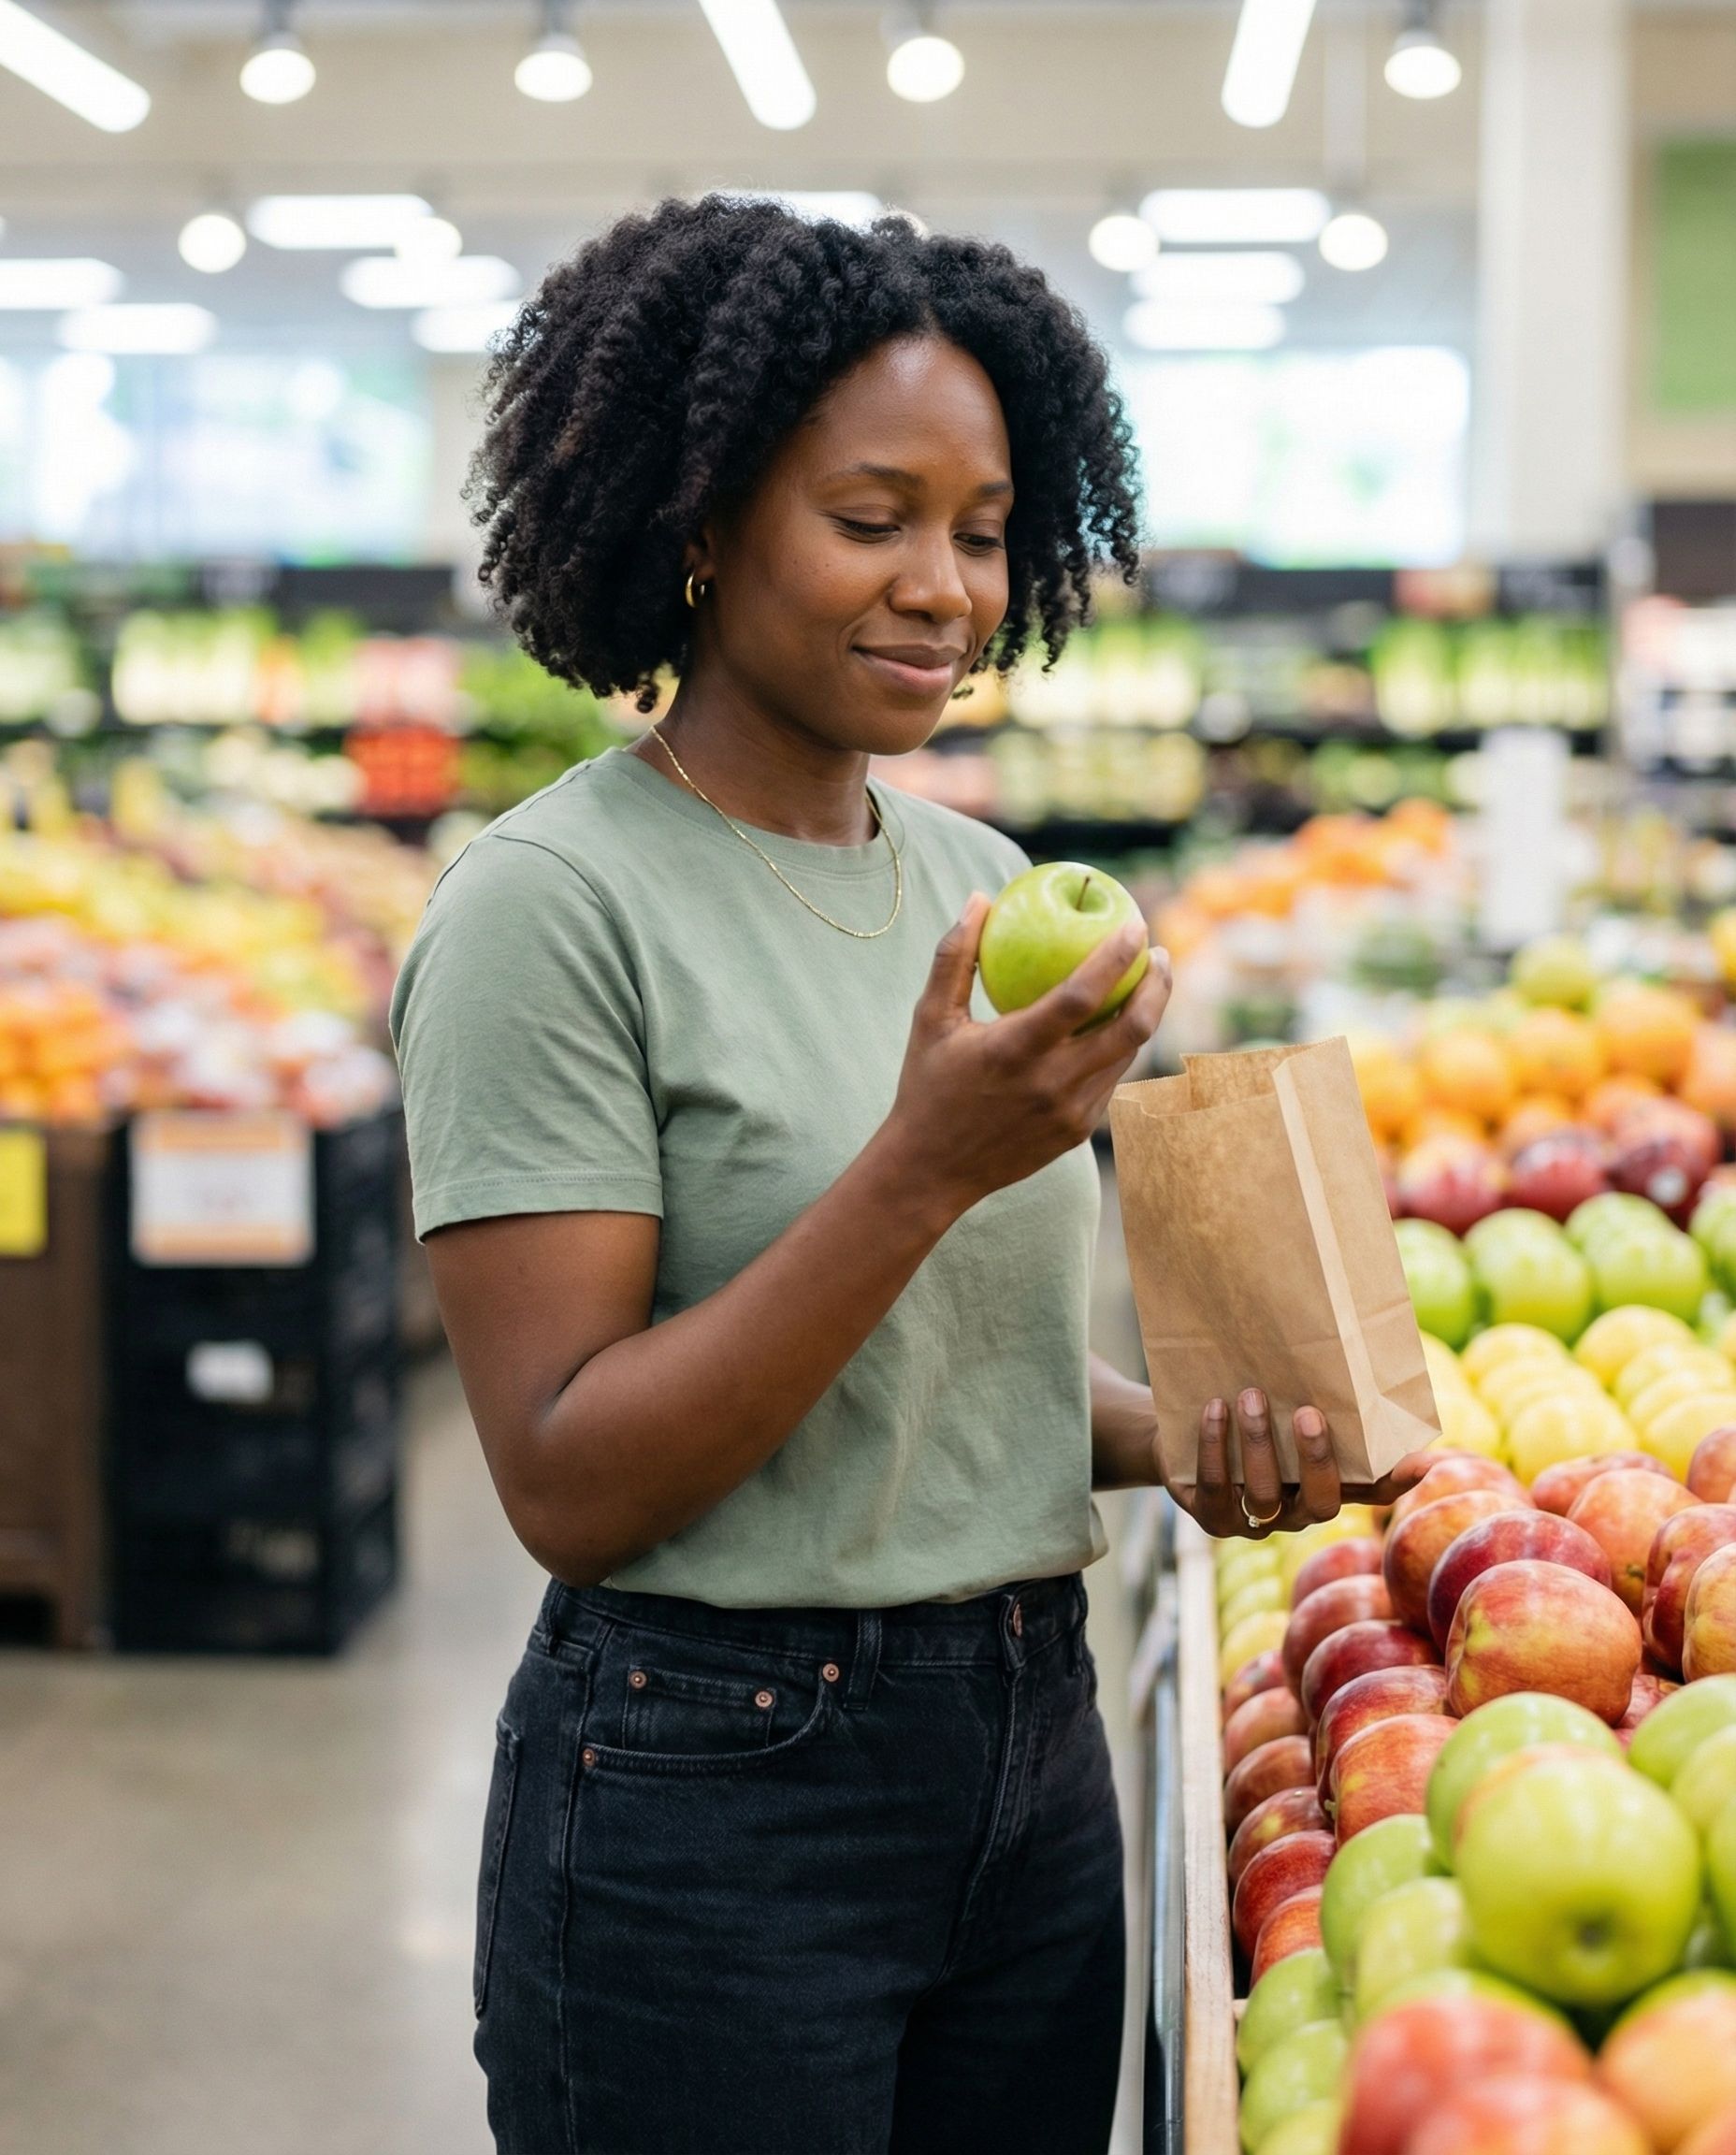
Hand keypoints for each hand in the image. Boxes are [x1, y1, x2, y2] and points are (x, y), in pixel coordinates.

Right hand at [882, 894, 1171, 1218]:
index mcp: (1015, 1050)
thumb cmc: (926, 1086)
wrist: (931, 1170)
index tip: (1134, 924)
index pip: (1083, 995)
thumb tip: (980, 898)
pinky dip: (1120, 1047)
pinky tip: (1118, 1024)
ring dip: (1147, 1014)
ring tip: (1148, 982)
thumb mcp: (929, 1018)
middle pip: (1131, 1028)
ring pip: (1128, 1055)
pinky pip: (1111, 1080)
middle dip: (1158, 984)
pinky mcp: (1078, 1132)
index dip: (1117, 956)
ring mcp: (1071, 1113)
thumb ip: (955, 956)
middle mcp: (1051, 1084)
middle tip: (1160, 952)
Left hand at [1168, 1388, 1432, 1541]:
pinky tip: (1214, 1410)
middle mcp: (1296, 1510)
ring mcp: (1253, 1521)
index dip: (1396, 1482)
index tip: (1423, 1462)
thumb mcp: (1277, 1399)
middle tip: (1308, 1412)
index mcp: (1324, 1484)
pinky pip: (1214, 1490)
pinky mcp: (1210, 1516)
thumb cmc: (1244, 1406)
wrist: (1179, 1433)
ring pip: (1264, 1496)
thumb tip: (1341, 1337)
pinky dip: (1214, 1448)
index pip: (1371, 1491)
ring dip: (1259, 1444)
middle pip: (1322, 1504)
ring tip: (1250, 1396)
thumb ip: (1311, 1389)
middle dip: (1317, 1459)